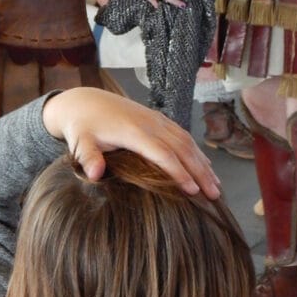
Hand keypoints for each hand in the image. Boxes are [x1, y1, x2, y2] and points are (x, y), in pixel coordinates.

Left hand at [42, 87, 220, 199]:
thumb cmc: (82, 125)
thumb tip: (95, 174)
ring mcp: (156, 120)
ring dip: (203, 163)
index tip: (192, 191)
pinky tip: (205, 166)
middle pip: (182, 148)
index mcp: (134, 131)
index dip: (179, 172)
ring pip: (186, 141)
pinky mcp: (158, 119)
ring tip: (216, 186)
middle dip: (200, 172)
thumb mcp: (80, 141)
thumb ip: (88, 157)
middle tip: (214, 195)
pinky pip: (182, 135)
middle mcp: (150, 124)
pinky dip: (196, 152)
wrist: (85, 101)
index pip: (163, 154)